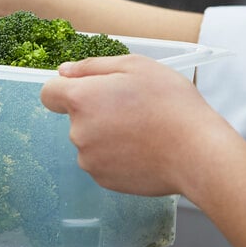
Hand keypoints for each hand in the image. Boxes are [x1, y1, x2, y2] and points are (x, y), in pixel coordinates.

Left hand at [40, 54, 225, 197]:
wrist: (196, 153)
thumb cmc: (170, 105)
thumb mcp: (135, 66)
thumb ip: (92, 66)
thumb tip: (64, 71)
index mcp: (81, 100)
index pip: (49, 93)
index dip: (64, 88)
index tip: (86, 90)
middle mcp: (78, 132)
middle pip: (75, 118)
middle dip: (95, 111)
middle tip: (131, 108)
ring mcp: (89, 159)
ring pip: (89, 141)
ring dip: (106, 134)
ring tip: (141, 130)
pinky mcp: (103, 179)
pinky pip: (102, 161)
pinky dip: (116, 155)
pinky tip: (141, 149)